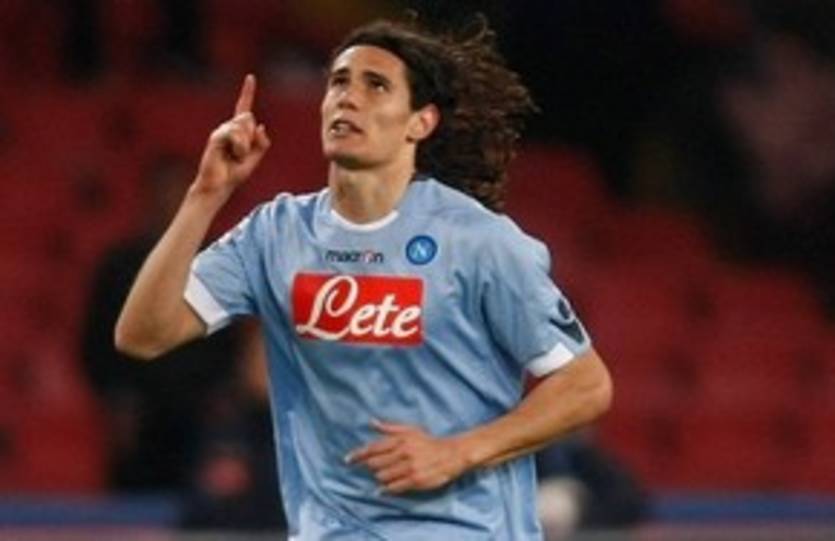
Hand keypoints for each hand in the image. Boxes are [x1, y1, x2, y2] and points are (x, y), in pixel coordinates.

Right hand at [193, 74, 270, 198]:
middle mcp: (228, 127)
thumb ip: (261, 143)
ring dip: (246, 145)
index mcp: (238, 130)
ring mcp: (221, 131)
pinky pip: (235, 134)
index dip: (247, 92)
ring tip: (236, 156)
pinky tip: (233, 155)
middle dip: (252, 137)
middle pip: (249, 118)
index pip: (244, 107)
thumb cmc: (235, 173)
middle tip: (242, 154)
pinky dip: (240, 147)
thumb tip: (261, 126)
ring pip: (244, 126)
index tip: (251, 77)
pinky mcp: (216, 137)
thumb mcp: (255, 158)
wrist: (220, 185)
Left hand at [347, 420, 471, 493]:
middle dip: (371, 467)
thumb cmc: (429, 442)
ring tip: (385, 475)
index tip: (347, 460)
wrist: (451, 454)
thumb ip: (389, 427)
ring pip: (382, 476)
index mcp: (400, 440)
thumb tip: (371, 422)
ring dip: (380, 477)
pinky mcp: (415, 480)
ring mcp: (409, 468)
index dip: (358, 455)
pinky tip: (383, 490)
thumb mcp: (410, 430)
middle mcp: (403, 453)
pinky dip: (386, 489)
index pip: (373, 448)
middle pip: (375, 464)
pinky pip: (394, 487)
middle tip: (372, 468)